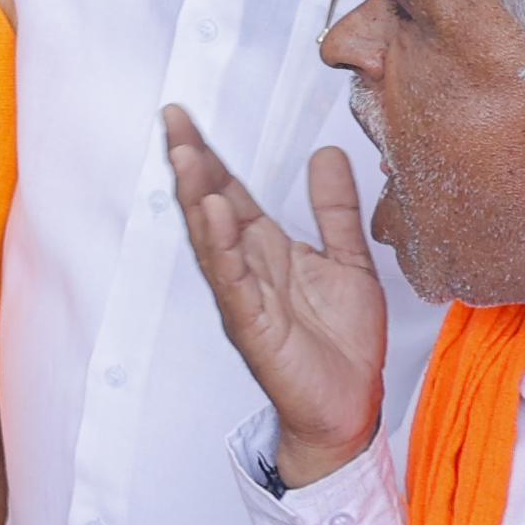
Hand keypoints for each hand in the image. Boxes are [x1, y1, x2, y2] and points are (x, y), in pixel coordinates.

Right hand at [166, 111, 387, 486]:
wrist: (352, 408)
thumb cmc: (344, 344)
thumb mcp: (348, 261)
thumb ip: (334, 209)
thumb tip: (325, 152)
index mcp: (267, 250)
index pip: (229, 191)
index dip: (209, 155)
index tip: (184, 116)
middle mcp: (247, 267)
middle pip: (209, 205)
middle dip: (190, 162)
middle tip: (172, 118)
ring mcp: (244, 295)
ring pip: (211, 237)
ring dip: (195, 195)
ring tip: (186, 154)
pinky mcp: (252, 325)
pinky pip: (232, 279)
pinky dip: (219, 244)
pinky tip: (213, 211)